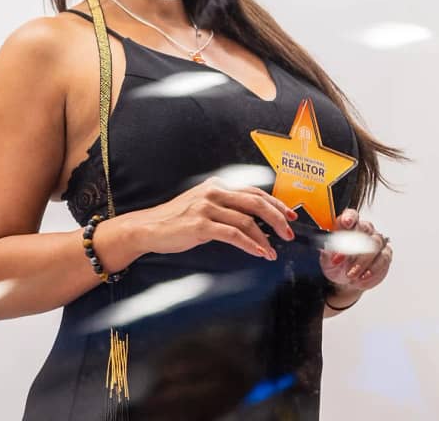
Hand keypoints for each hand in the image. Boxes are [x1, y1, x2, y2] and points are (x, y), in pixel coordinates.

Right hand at [133, 176, 296, 261]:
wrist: (148, 227)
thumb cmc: (176, 220)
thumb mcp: (202, 205)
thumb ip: (224, 207)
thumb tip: (253, 219)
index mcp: (217, 186)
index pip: (254, 192)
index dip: (276, 203)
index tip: (291, 215)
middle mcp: (214, 192)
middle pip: (256, 202)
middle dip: (277, 218)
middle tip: (290, 233)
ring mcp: (207, 208)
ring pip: (247, 221)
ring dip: (265, 238)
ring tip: (273, 251)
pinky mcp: (201, 225)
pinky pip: (233, 235)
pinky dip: (250, 244)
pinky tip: (259, 252)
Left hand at [320, 208, 391, 292]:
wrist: (347, 281)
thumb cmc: (337, 265)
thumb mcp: (327, 260)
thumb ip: (327, 254)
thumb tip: (325, 250)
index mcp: (349, 226)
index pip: (351, 215)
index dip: (349, 217)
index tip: (346, 223)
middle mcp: (364, 231)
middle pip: (364, 229)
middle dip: (352, 246)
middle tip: (340, 260)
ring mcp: (376, 242)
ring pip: (374, 245)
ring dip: (361, 262)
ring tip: (350, 274)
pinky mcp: (385, 255)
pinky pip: (382, 259)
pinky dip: (372, 269)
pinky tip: (363, 276)